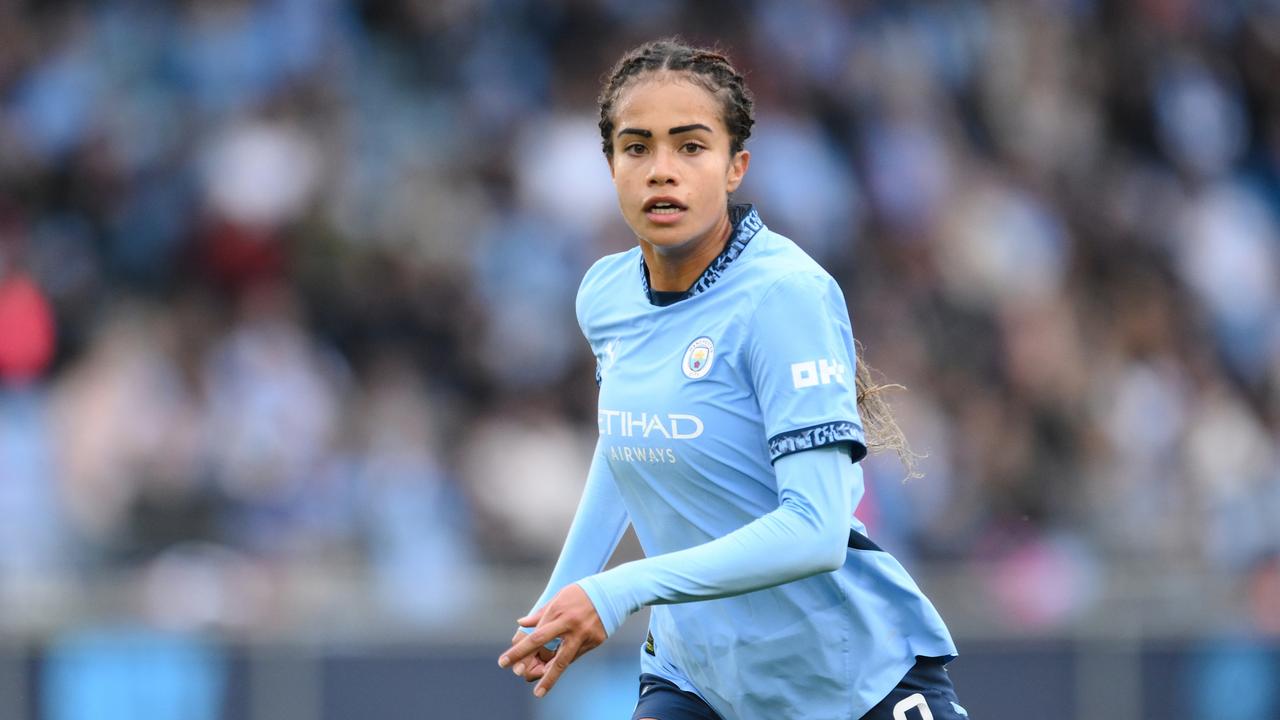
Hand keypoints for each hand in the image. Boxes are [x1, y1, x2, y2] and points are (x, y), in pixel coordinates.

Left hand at [498, 583, 606, 697]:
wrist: (611, 593)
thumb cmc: (580, 593)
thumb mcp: (559, 598)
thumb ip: (540, 613)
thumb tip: (521, 623)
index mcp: (559, 613)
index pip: (535, 636)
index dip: (519, 650)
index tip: (504, 661)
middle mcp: (570, 626)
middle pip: (548, 649)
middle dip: (530, 664)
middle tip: (520, 678)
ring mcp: (584, 635)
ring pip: (564, 660)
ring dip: (550, 676)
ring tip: (540, 691)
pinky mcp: (594, 642)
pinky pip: (575, 655)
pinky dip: (564, 660)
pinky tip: (556, 668)